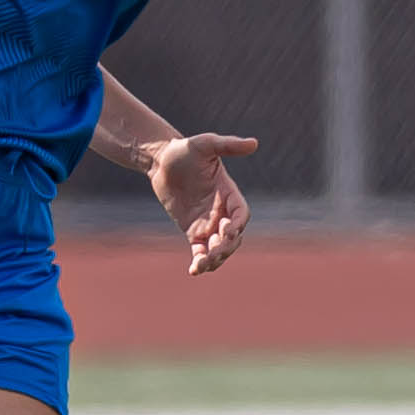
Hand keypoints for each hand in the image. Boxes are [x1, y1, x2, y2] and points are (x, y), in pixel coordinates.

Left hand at [147, 132, 256, 275]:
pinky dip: (200, 262)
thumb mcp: (206, 144)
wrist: (161, 161)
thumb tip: (253, 143)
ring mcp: (208, 223)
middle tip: (213, 253)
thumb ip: (228, 145)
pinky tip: (194, 271)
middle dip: (226, 247)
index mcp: (229, 194)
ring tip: (201, 265)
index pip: (242, 214)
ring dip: (215, 259)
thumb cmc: (185, 150)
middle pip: (233, 237)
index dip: (238, 224)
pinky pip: (201, 251)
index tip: (228, 230)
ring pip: (218, 248)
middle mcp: (222, 211)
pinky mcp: (193, 231)